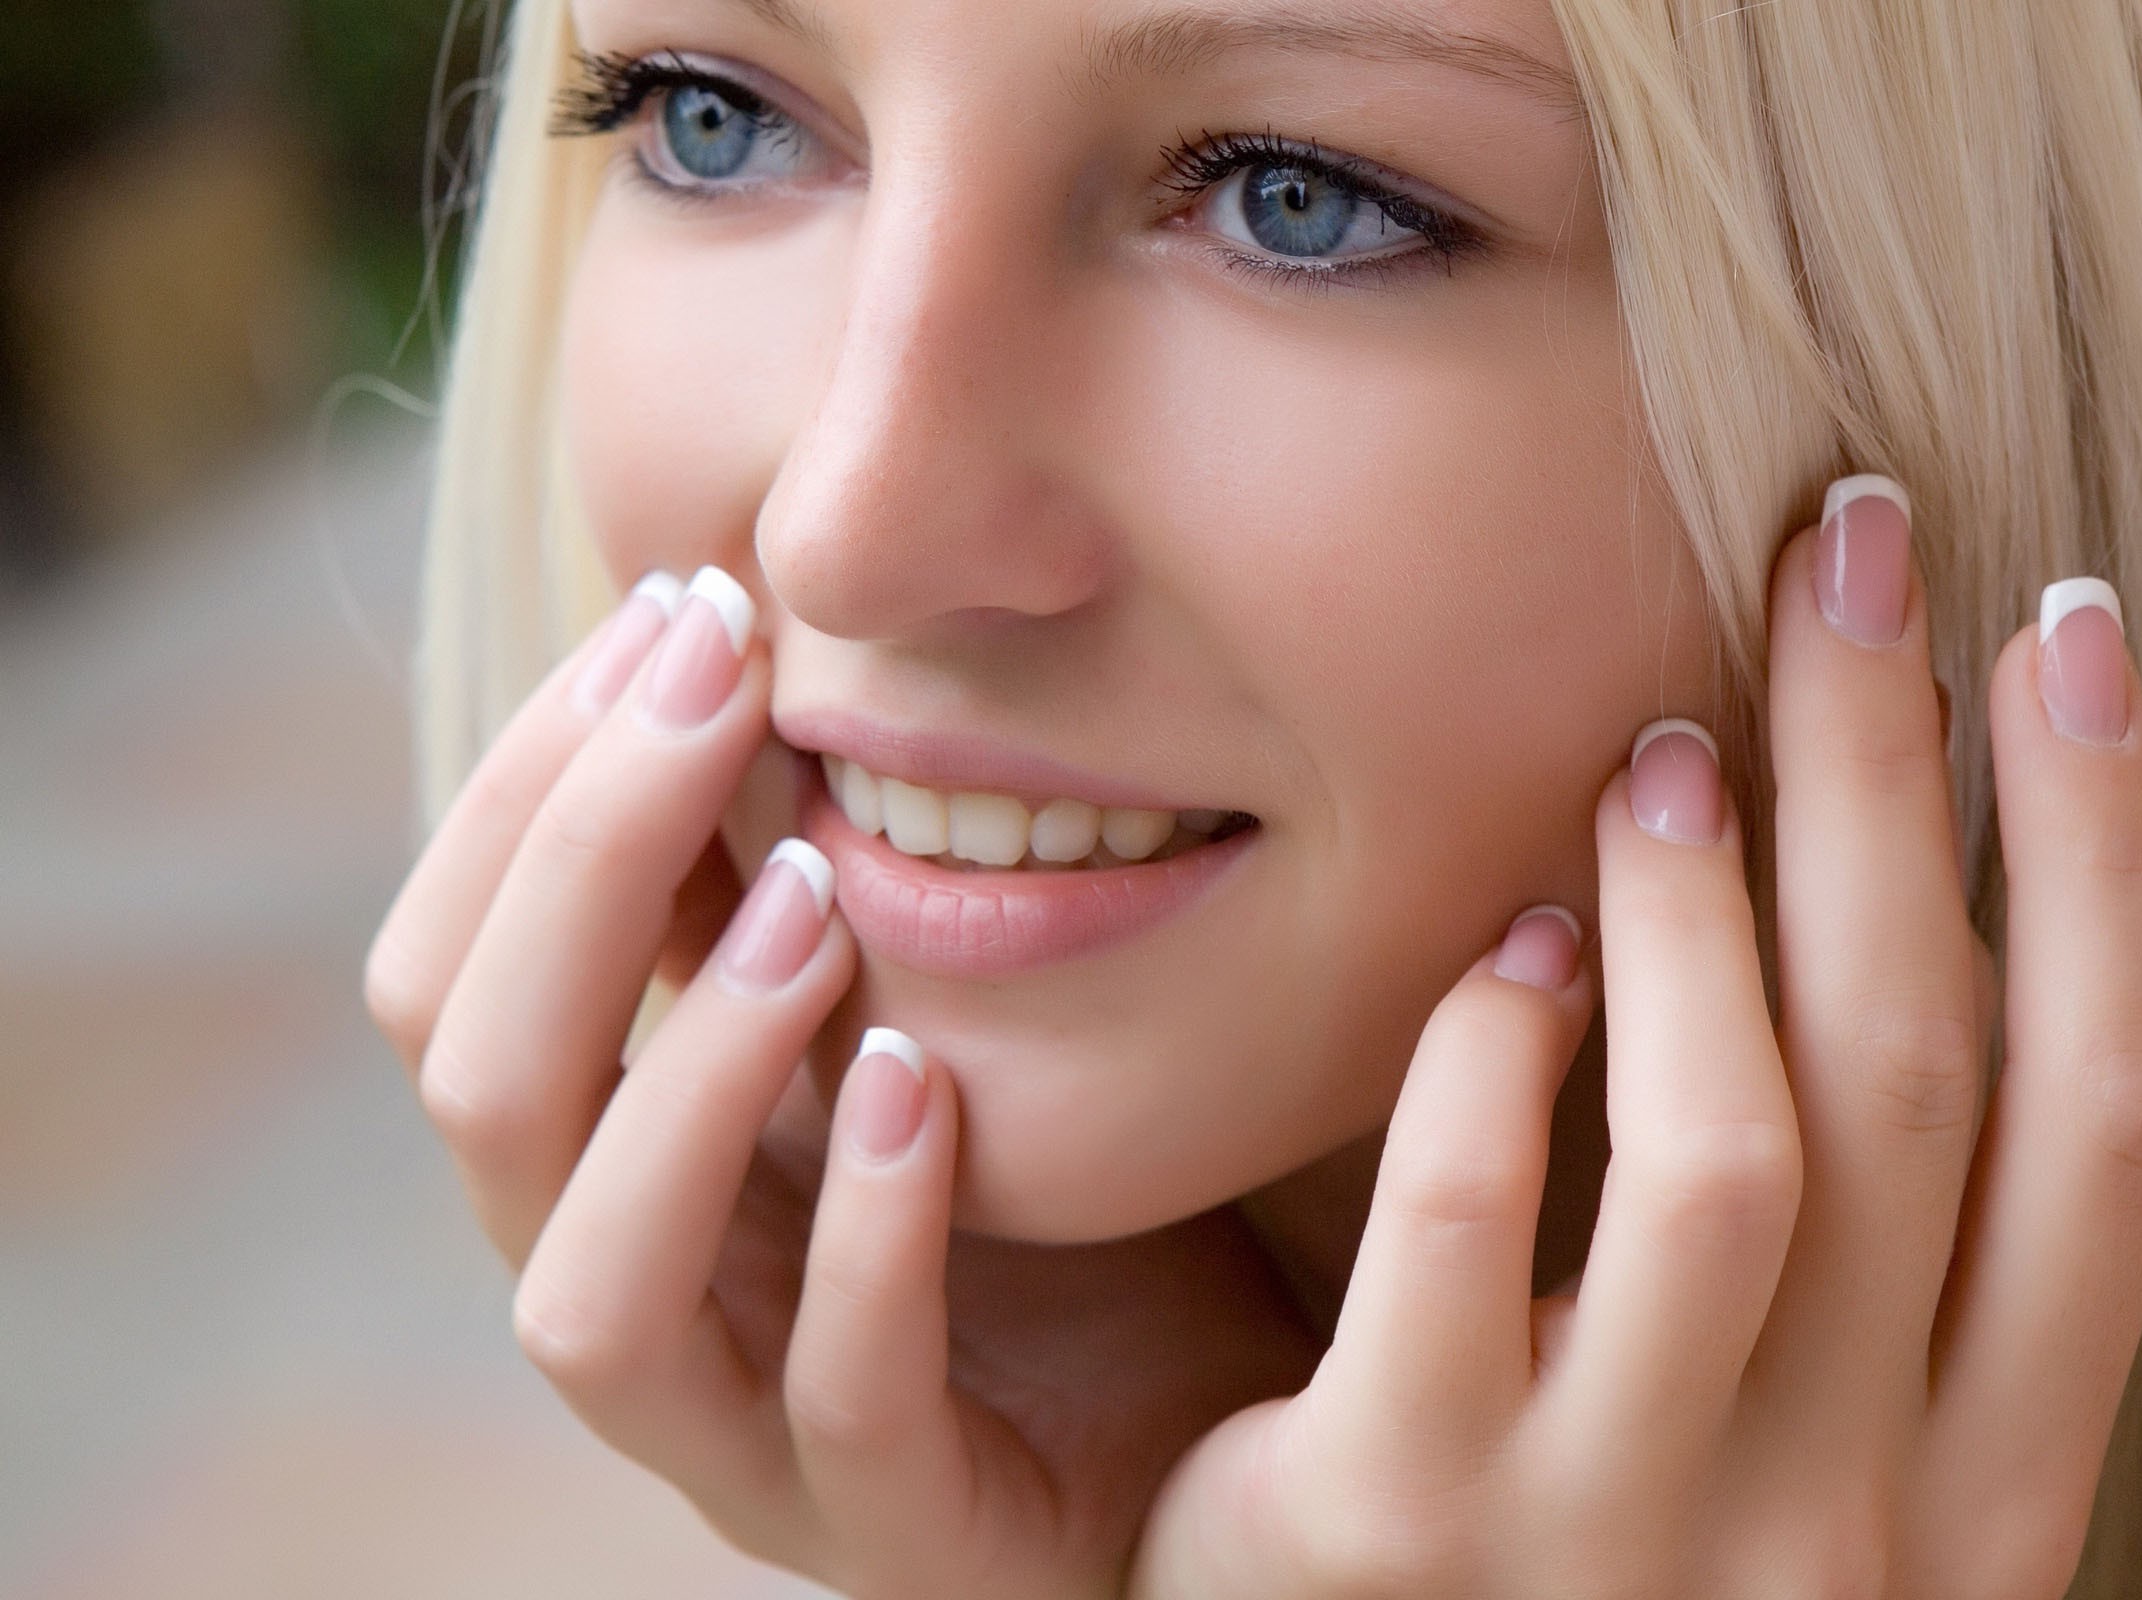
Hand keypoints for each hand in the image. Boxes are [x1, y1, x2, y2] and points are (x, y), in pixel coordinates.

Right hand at [365, 567, 1317, 1596]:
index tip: (678, 609)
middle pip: (480, 1094)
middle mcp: (640, 1291)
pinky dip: (867, 1235)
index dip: (527, 786)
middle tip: (718, 686)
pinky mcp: (903, 1521)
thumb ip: (788, 885)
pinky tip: (928, 1083)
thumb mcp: (893, 1005)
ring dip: (681, 1074)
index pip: (453, 972)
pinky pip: (840, 1403)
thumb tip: (725, 644)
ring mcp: (750, 1433)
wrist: (1199, 1423)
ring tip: (810, 897)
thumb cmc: (1035, 1198)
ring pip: (592, 1295)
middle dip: (574, 867)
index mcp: (608, 1159)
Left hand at [1127, 482, 2141, 1598]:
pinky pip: (1467, 1225)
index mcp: (1982, 1493)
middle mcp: (1849, 1529)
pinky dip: (1496, 1050)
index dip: (2111, 858)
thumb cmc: (1617, 1572)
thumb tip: (1919, 905)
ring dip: (1709, 903)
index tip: (2072, 634)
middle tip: (1853, 551)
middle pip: (1930, 1080)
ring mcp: (1621, 1541)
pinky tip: (1505, 958)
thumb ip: (1885, 1264)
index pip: (2117, 1131)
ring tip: (1663, 751)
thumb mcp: (1810, 1457)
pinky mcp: (1392, 1529)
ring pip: (1739, 1150)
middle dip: (1904, 777)